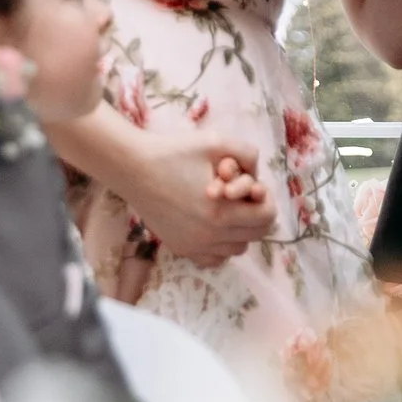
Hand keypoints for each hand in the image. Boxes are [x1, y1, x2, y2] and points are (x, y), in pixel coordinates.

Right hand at [122, 134, 274, 264]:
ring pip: (236, 249)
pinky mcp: (180, 248)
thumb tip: (258, 176)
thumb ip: (249, 155)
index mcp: (221, 213)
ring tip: (226, 208)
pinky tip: (213, 224)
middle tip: (242, 195)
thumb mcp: (217, 142)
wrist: (135, 169)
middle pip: (255, 235)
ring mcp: (193, 247)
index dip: (266, 199)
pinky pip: (214, 258)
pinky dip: (220, 245)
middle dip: (256, 213)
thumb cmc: (175, 153)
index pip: (266, 218)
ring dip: (240, 230)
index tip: (254, 186)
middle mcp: (209, 237)